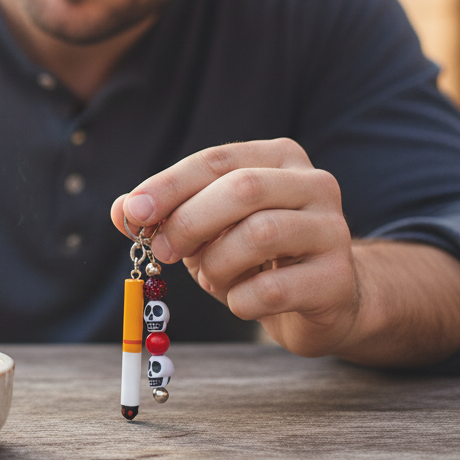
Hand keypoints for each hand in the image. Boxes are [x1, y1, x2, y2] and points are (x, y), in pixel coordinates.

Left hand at [111, 138, 357, 357]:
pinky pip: (274, 288)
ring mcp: (332, 231)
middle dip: (190, 221)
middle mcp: (313, 185)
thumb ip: (164, 215)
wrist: (324, 300)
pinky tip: (241, 300)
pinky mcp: (337, 279)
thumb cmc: (255, 256)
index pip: (216, 160)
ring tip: (210, 278)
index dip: (170, 185)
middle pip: (243, 189)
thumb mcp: (205, 229)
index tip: (134, 212)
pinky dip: (241, 299)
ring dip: (216, 263)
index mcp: (278, 158)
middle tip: (161, 249)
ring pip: (260, 234)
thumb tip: (122, 210)